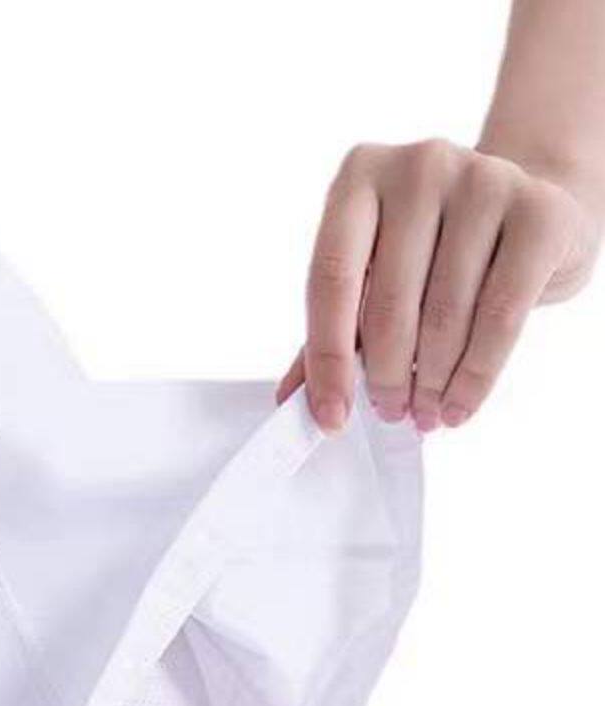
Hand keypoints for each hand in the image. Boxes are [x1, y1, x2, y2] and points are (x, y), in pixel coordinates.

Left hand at [277, 138, 601, 431]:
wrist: (528, 216)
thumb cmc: (433, 253)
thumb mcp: (372, 279)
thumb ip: (330, 333)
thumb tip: (289, 401)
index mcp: (359, 176)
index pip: (331, 278)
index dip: (326, 357)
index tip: (330, 416)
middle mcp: (419, 166)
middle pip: (388, 301)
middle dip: (385, 377)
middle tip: (389, 414)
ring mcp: (484, 179)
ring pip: (445, 314)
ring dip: (431, 383)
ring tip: (426, 413)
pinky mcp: (540, 210)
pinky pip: (501, 315)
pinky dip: (476, 374)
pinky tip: (460, 405)